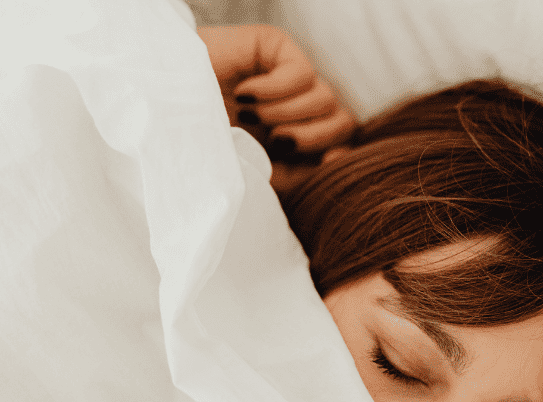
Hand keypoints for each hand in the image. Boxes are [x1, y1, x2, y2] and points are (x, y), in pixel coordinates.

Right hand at [197, 24, 355, 191]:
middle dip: (312, 138)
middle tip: (274, 140)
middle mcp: (296, 106)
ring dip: (286, 115)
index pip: (341, 144)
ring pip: (326, 99)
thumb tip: (337, 160)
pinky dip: (275, 91)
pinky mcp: (275, 47)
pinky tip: (244, 94)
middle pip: (343, 122)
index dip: (335, 157)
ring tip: (248, 116)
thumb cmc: (202, 144)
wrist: (159, 111)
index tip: (314, 165)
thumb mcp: (255, 171)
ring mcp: (287, 76)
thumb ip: (300, 172)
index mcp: (295, 135)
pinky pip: (303, 73)